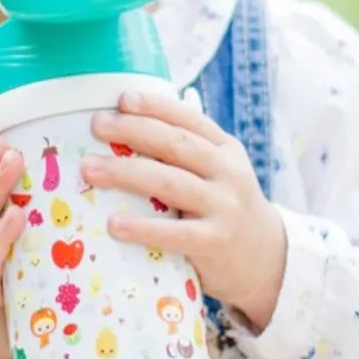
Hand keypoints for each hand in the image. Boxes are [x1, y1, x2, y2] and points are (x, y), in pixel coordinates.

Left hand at [85, 91, 288, 330]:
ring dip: (126, 172)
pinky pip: (174, 233)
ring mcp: (224, 206)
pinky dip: (142, 227)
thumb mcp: (219, 172)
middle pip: (175, 144)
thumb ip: (187, 152)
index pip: (188, 119)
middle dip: (133, 131)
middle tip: (97, 126)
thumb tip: (129, 124)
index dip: (155, 106)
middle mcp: (227, 172)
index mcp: (225, 149)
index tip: (122, 99)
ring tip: (90, 169)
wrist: (267, 259)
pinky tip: (114, 223)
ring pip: (170, 182)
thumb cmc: (225, 209)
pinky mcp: (215, 242)